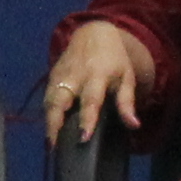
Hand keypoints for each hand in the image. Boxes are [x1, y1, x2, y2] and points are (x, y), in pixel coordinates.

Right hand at [40, 20, 150, 146]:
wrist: (93, 34)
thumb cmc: (114, 60)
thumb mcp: (126, 77)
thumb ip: (127, 102)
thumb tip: (134, 125)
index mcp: (97, 75)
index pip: (90, 100)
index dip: (87, 119)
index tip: (83, 138)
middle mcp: (75, 76)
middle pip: (60, 101)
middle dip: (55, 123)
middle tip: (53, 146)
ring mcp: (60, 76)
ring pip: (49, 101)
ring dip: (48, 123)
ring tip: (49, 145)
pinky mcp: (51, 78)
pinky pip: (46, 99)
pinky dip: (46, 116)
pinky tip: (48, 133)